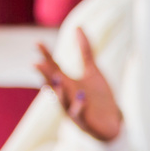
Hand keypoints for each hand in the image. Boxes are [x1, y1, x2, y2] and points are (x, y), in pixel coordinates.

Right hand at [35, 27, 123, 142]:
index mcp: (67, 84)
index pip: (53, 68)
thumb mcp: (93, 71)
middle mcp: (67, 97)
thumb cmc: (99, 96)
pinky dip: (79, 106)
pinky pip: (80, 115)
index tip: (37, 42)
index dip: (46, 56)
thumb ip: (85, 51)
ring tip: (56, 78)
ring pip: (63, 102)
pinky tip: (81, 96)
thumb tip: (78, 27)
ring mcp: (74, 110)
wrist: (112, 122)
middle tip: (37, 64)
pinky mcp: (85, 123)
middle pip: (54, 85)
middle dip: (46, 75)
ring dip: (59, 91)